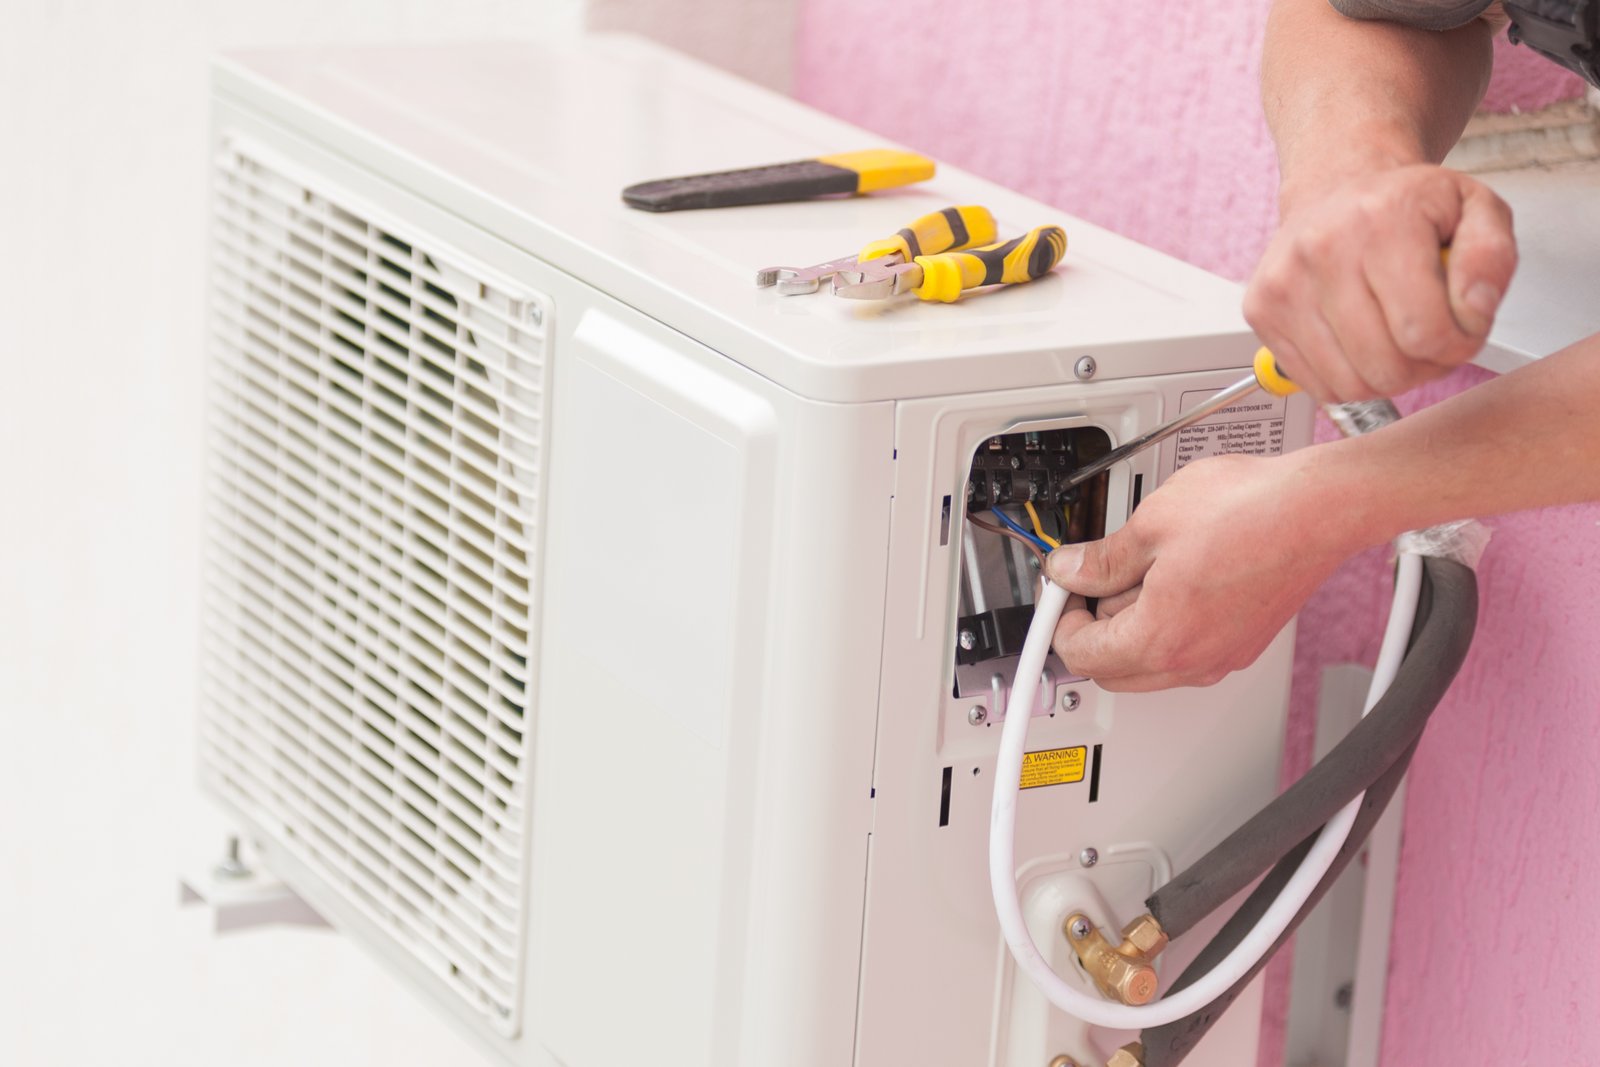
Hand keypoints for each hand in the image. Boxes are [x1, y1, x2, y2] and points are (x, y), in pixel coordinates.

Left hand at [1045, 452, 1364, 691]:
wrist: (1322, 508)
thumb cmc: (1251, 511)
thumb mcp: (1151, 524)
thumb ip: (1100, 559)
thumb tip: (1069, 570)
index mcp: (1161, 638)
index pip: (1081, 655)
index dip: (1061, 619)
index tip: (1063, 591)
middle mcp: (1195, 661)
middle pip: (1113, 670)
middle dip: (1093, 627)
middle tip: (1093, 579)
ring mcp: (1224, 656)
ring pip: (1151, 664)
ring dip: (1131, 626)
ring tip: (1144, 567)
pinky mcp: (1245, 642)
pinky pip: (1187, 650)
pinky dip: (1169, 624)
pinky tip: (1176, 576)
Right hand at [1244, 164, 1516, 402]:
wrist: (1336, 189)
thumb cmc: (1406, 206)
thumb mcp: (1475, 208)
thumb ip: (1492, 256)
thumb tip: (1474, 310)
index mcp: (1380, 219)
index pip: (1426, 331)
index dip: (1460, 343)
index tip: (1463, 324)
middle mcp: (1321, 249)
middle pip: (1388, 366)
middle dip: (1426, 365)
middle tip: (1433, 336)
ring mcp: (1283, 285)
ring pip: (1353, 385)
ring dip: (1389, 378)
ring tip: (1399, 341)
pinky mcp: (1261, 312)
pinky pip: (1320, 386)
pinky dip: (1352, 379)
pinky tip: (1363, 345)